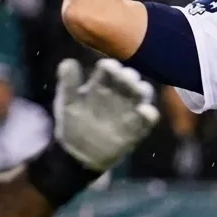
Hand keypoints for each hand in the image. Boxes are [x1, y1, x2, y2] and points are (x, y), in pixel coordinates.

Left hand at [53, 57, 160, 171]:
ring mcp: (130, 109)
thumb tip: (67, 62)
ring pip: (142, 94)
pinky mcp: (138, 128)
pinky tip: (145, 111)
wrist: (80, 154)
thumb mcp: (67, 103)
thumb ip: (68, 84)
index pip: (109, 69)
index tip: (108, 67)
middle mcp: (119, 93)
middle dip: (129, 77)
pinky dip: (149, 114)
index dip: (110, 67)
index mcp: (101, 84)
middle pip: (129, 79)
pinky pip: (148, 119)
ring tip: (139, 90)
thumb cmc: (74, 123)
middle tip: (126, 77)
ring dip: (142, 90)